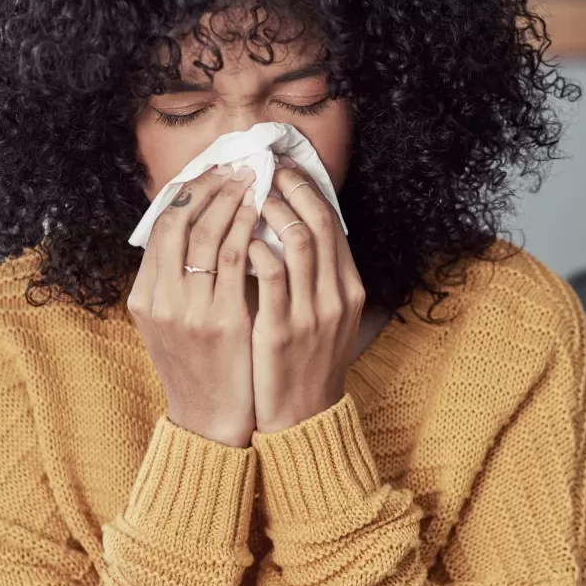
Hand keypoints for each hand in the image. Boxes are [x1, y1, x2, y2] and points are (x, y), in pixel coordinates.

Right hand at [127, 165, 257, 446]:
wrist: (210, 421)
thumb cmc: (200, 367)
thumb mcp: (172, 323)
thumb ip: (176, 281)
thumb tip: (196, 230)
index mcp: (145, 297)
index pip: (160, 226)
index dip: (187, 192)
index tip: (213, 172)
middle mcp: (159, 300)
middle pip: (177, 222)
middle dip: (209, 187)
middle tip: (236, 166)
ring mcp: (187, 311)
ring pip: (204, 234)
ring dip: (230, 200)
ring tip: (252, 180)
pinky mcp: (220, 321)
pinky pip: (232, 260)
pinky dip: (246, 229)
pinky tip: (261, 214)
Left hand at [248, 157, 365, 432]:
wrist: (302, 417)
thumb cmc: (306, 361)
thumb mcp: (325, 317)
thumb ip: (317, 277)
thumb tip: (295, 229)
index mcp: (349, 288)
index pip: (333, 223)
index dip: (309, 189)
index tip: (284, 167)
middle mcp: (337, 296)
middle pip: (319, 222)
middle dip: (290, 188)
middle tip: (263, 167)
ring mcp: (312, 314)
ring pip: (298, 242)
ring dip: (271, 211)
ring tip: (247, 194)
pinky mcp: (281, 331)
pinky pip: (270, 276)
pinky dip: (255, 249)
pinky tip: (237, 239)